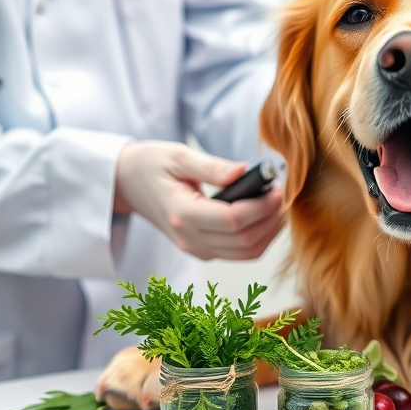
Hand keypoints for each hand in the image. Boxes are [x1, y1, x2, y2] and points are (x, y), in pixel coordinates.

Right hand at [113, 141, 283, 259]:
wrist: (128, 183)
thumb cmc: (152, 165)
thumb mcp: (179, 156)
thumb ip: (213, 167)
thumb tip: (245, 171)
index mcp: (182, 214)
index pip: (233, 220)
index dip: (262, 207)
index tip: (277, 188)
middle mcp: (189, 239)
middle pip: (244, 240)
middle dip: (271, 218)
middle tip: (282, 193)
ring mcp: (196, 249)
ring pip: (246, 253)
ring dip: (270, 231)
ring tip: (278, 204)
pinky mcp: (203, 250)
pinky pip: (240, 253)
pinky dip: (260, 238)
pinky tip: (266, 216)